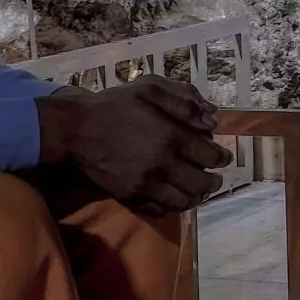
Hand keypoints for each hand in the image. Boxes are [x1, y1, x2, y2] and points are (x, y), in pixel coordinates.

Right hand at [36, 79, 229, 213]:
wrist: (75, 130)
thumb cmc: (114, 105)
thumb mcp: (150, 89)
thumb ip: (184, 102)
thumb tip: (213, 118)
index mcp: (170, 137)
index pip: (209, 155)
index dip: (221, 157)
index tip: (224, 156)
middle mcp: (162, 165)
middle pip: (200, 183)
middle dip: (213, 182)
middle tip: (215, 178)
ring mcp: (145, 185)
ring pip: (182, 201)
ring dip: (196, 197)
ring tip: (200, 191)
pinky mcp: (130, 197)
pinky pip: (159, 210)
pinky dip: (173, 207)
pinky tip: (175, 198)